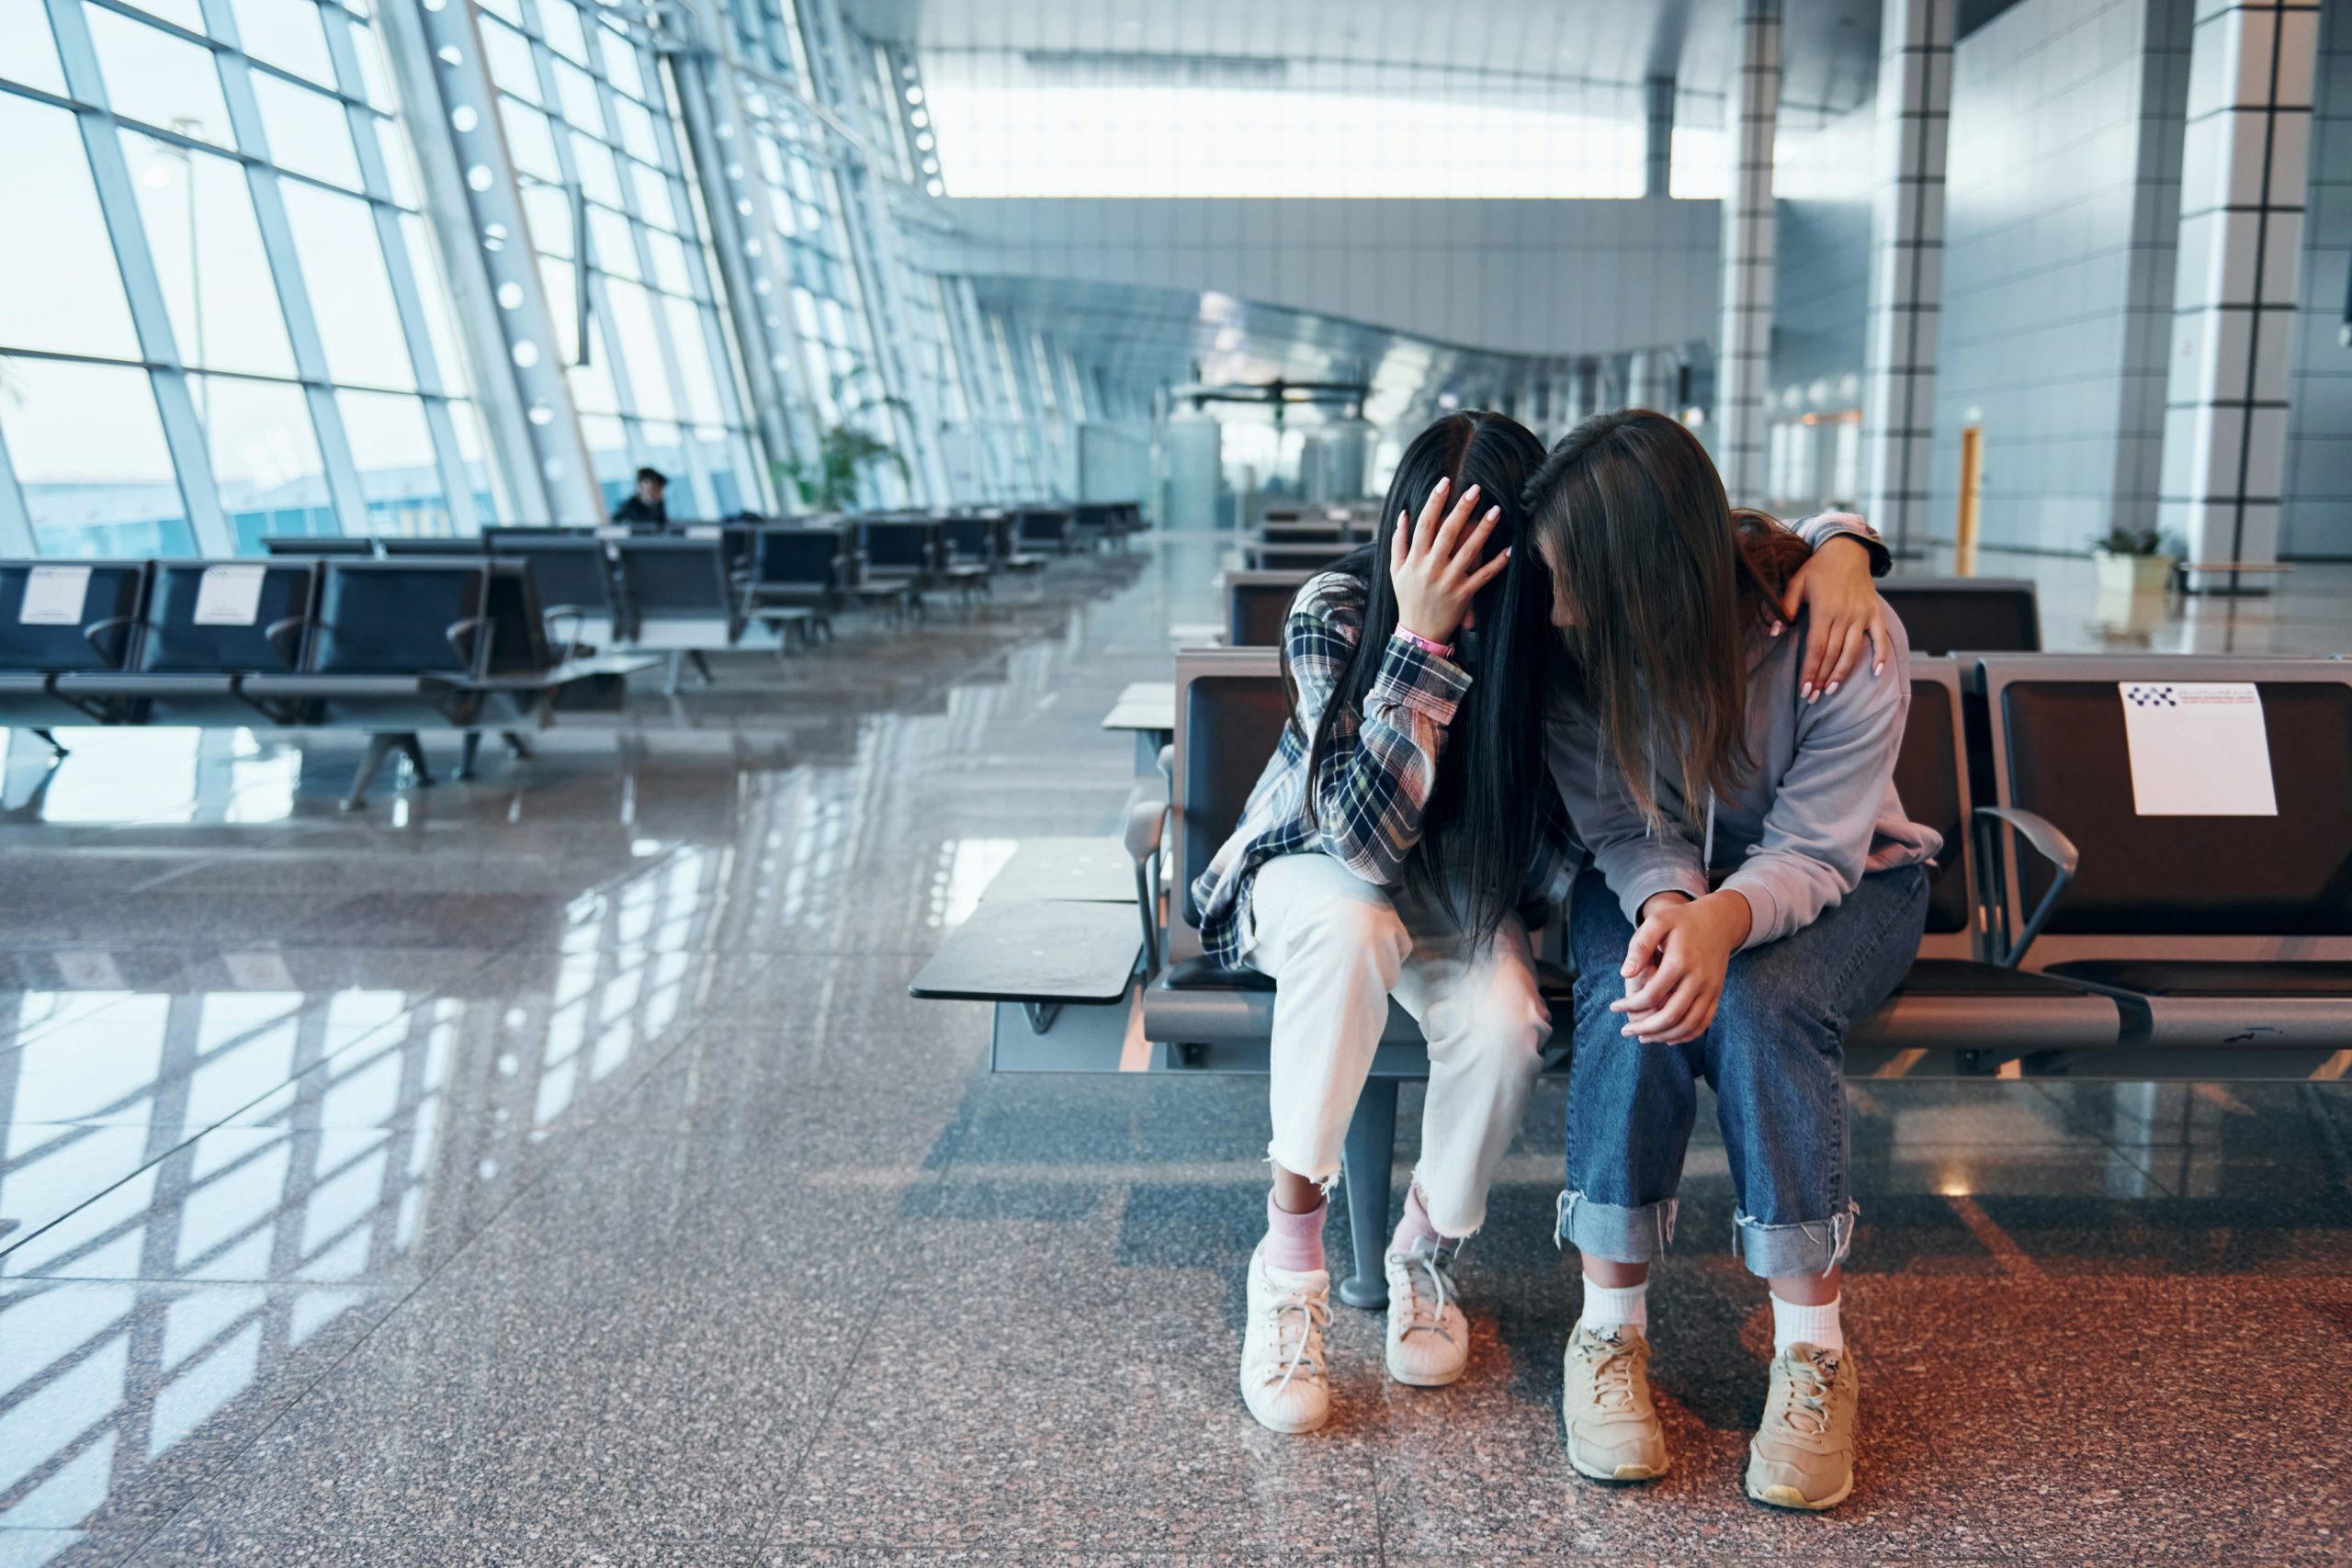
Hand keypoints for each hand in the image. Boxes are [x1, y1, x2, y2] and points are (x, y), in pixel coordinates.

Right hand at [1390, 476, 1508, 645]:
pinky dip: (1497, 564)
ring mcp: (1448, 581)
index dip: (1434, 501)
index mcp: (1415, 559)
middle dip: (1461, 508)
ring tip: (1496, 510)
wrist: (1418, 633)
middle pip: (1448, 532)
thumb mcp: (1396, 570)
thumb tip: (1403, 514)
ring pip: (1468, 551)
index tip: (1445, 482)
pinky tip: (1509, 549)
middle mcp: (1431, 567)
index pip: (1424, 523)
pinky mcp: (1463, 595)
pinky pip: (1483, 576)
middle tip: (1475, 488)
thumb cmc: (1407, 597)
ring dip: (1483, 530)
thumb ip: (1398, 541)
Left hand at [1611, 890, 1751, 1044]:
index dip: (1630, 1005)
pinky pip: (1704, 1022)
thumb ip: (1640, 946)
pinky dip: (1686, 1035)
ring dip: (1663, 1036)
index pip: (1651, 995)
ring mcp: (1710, 988)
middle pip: (1670, 1016)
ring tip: (1643, 1037)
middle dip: (1645, 1028)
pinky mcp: (1716, 993)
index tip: (1614, 1006)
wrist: (1719, 920)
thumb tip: (1625, 973)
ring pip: (1688, 1024)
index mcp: (1680, 961)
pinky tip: (1668, 1037)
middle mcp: (1698, 978)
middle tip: (1625, 1031)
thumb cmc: (1682, 920)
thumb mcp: (1658, 922)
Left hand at [1780, 535, 1888, 703]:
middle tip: (1814, 697)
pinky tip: (1875, 673)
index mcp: (1823, 610)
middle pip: (1833, 654)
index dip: (1810, 671)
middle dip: (1822, 678)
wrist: (1847, 550)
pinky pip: (1880, 637)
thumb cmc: (1818, 569)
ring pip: (1852, 650)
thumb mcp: (1796, 583)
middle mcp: (1844, 615)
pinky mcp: (1874, 613)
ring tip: (1831, 690)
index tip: (1804, 690)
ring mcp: (1862, 615)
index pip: (1816, 648)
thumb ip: (1784, 608)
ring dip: (1842, 673)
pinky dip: (1880, 655)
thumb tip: (1775, 632)